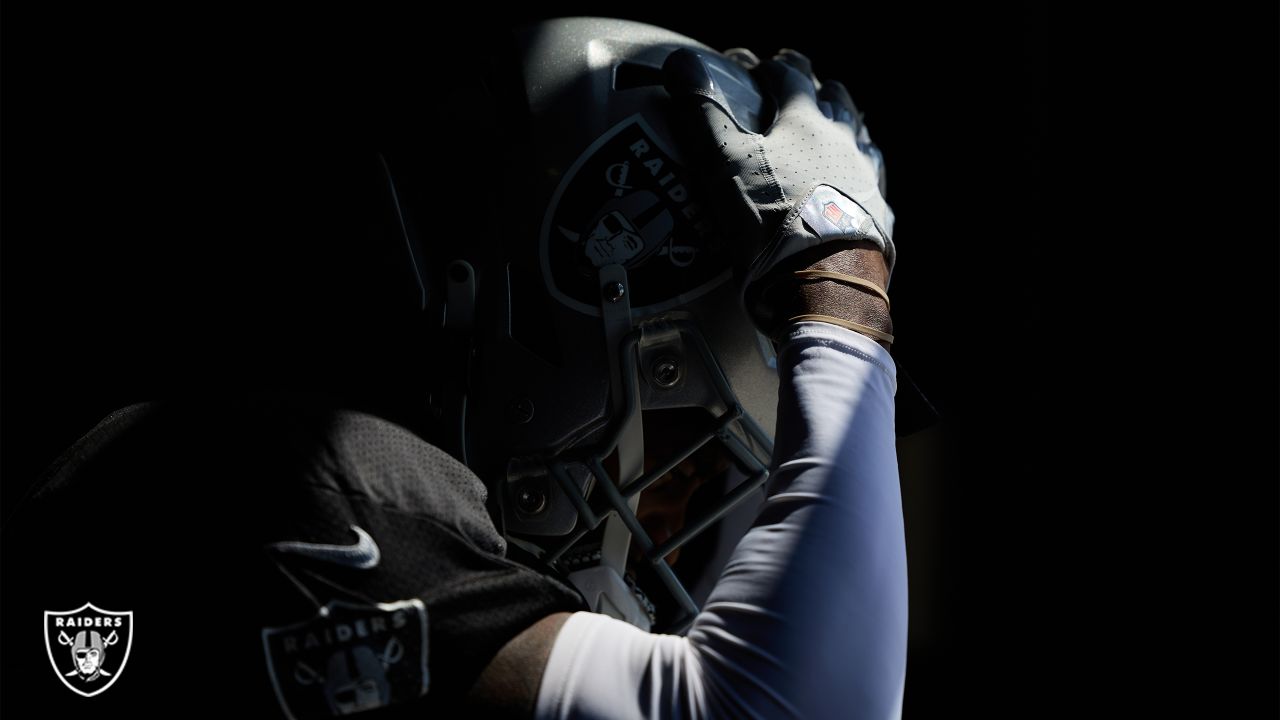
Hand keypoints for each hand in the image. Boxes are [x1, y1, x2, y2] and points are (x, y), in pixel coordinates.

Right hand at [662, 48, 894, 336]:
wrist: (822, 281)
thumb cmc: (770, 221)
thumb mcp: (724, 164)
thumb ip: (701, 113)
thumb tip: (679, 61)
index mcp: (805, 122)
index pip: (788, 78)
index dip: (770, 69)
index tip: (757, 67)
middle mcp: (843, 142)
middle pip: (834, 100)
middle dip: (814, 88)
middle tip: (800, 86)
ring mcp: (865, 177)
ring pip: (858, 136)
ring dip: (844, 124)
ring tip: (832, 126)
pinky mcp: (877, 214)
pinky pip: (871, 180)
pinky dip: (859, 170)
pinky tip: (853, 180)